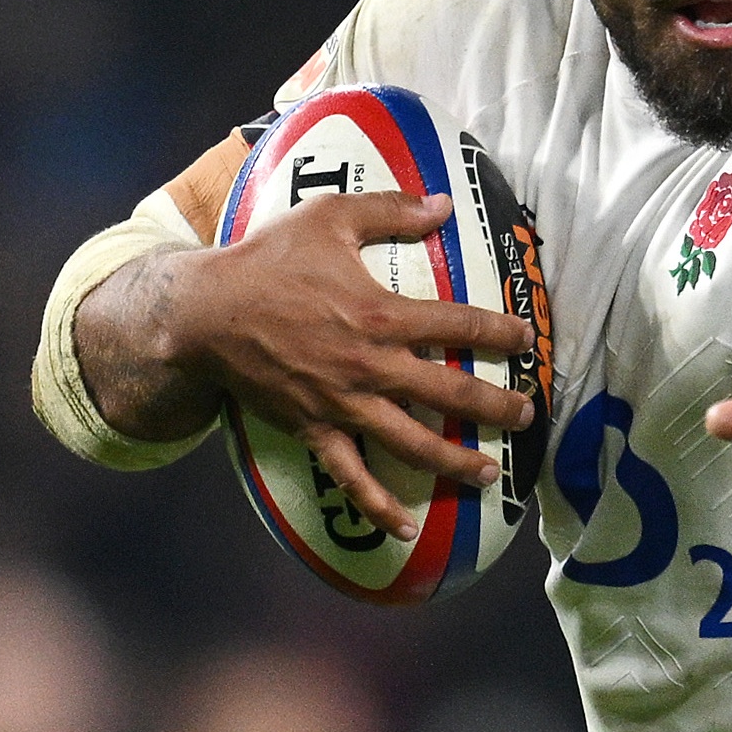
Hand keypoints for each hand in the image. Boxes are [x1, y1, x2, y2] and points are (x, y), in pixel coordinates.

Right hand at [157, 189, 538, 538]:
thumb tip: (443, 202)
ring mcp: (344, 404)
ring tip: (488, 472)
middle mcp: (371, 366)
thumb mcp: (329, 217)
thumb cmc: (268, 259)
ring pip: (413, 443)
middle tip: (526, 415)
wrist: (205, 312)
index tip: (526, 340)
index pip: (459, 324)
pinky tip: (407, 529)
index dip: (499, 333)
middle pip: (451, 393)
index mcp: (382, 314)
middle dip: (496, 406)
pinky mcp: (314, 429)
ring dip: (456, 461)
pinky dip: (379, 507)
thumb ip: (390, 208)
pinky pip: (351, 477)